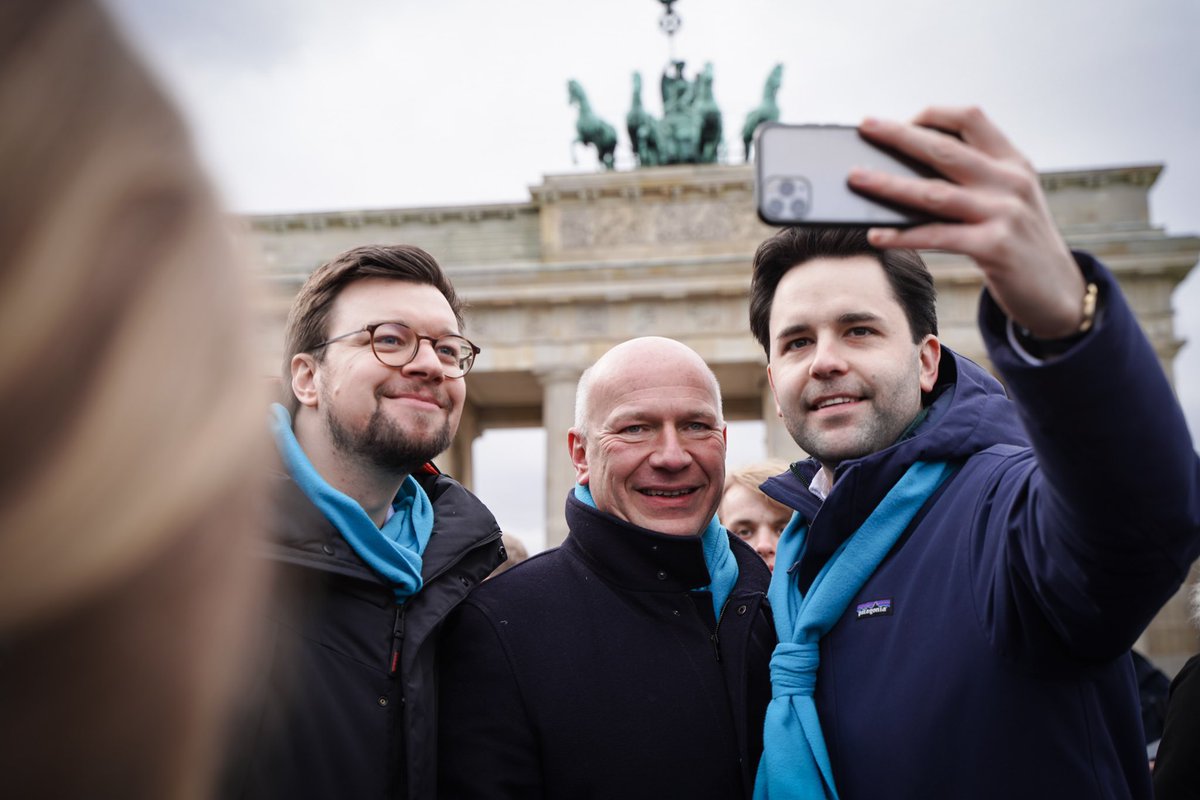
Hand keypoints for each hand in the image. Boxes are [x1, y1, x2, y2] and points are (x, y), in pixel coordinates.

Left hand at [850, 107, 1086, 338]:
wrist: (1060, 292)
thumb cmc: (1021, 243)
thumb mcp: (1010, 199)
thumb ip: (976, 178)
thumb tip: (909, 169)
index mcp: (1013, 162)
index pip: (970, 119)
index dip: (932, 115)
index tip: (900, 121)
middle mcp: (1010, 181)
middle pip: (945, 149)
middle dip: (899, 135)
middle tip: (866, 126)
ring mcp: (1004, 213)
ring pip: (934, 192)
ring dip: (889, 184)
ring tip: (856, 178)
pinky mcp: (995, 247)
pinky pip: (937, 236)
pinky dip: (903, 235)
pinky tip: (877, 235)